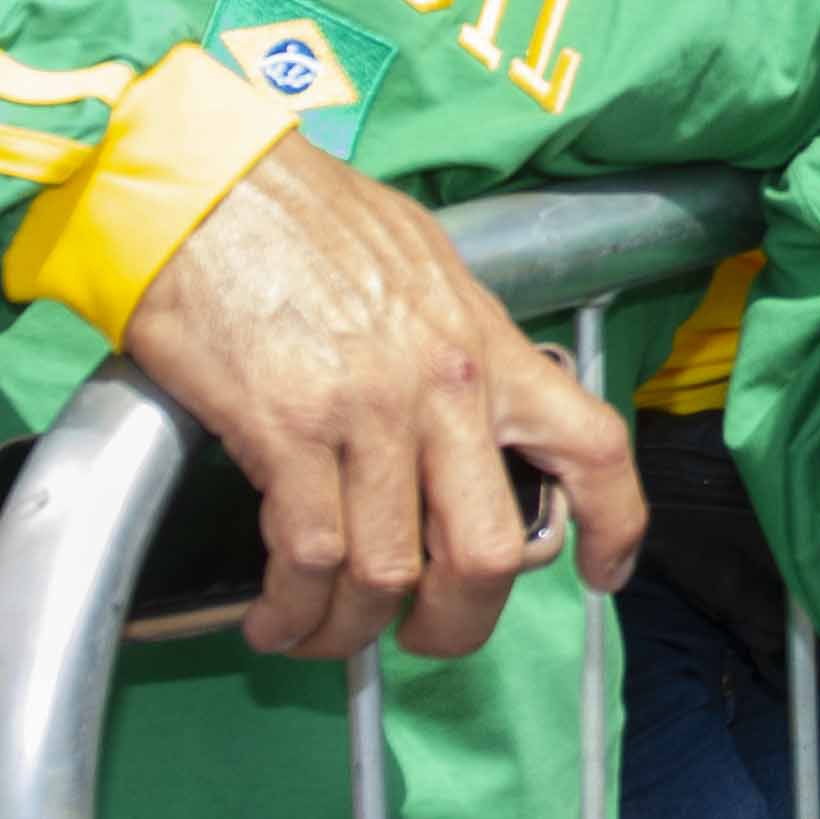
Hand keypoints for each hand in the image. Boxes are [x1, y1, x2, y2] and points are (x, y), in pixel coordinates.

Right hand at [122, 130, 642, 664]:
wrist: (205, 184)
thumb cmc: (299, 214)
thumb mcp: (418, 264)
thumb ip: (452, 341)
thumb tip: (461, 405)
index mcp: (489, 344)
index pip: (593, 447)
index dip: (615, 524)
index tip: (603, 574)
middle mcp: (446, 387)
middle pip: (488, 553)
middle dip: (456, 622)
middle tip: (420, 634)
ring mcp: (370, 413)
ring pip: (390, 572)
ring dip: (352, 628)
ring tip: (316, 633)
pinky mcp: (288, 430)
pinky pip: (311, 558)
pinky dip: (293, 608)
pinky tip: (274, 616)